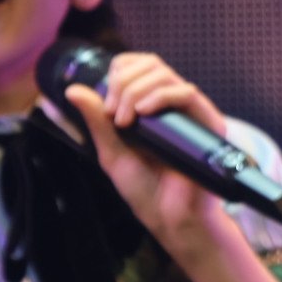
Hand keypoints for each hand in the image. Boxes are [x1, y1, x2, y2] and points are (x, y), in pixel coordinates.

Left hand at [59, 53, 234, 264]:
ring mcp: (191, 112)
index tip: (105, 105)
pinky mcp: (208, 122)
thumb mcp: (112, 152)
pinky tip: (143, 113)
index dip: (118, 72)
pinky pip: (186, 93)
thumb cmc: (146, 190)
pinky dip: (160, 96)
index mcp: (151, 107)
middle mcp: (172, 104)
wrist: (171, 219)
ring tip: (125, 121)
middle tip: (113, 114)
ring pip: (165, 75)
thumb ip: (96, 121)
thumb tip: (73, 89)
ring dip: (136, 91)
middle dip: (123, 82)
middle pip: (151, 63)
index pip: (138, 66)